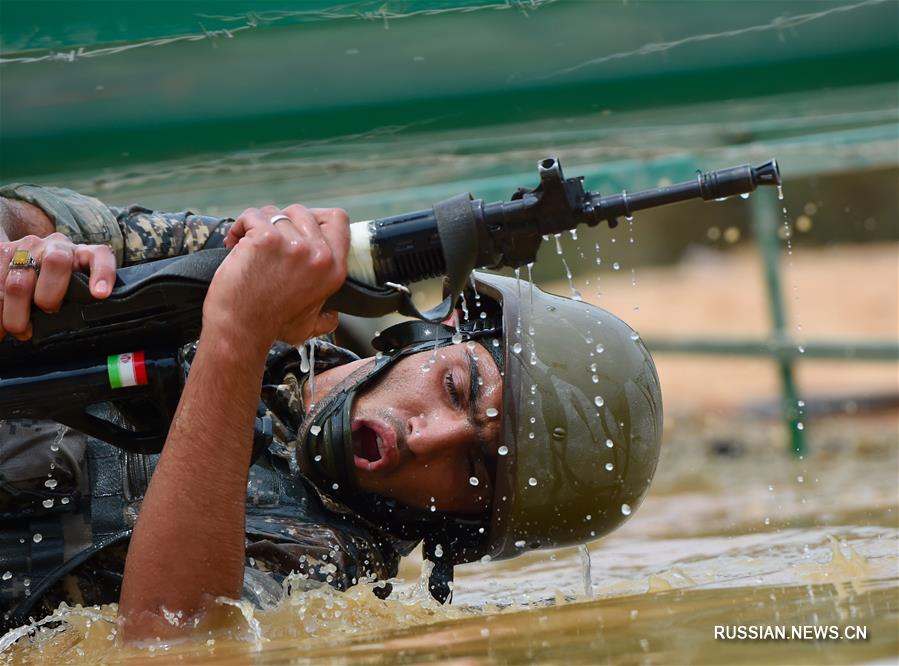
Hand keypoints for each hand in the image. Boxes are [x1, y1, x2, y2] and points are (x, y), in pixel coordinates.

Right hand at [0, 233, 115, 339]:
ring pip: (18, 281)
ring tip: (20, 329)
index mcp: (83, 254)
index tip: (100, 294)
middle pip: (55, 262)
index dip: (102, 273)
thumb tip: (82, 328)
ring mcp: (27, 247)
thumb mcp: (76, 288)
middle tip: (47, 311)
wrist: (30, 256)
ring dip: (16, 312)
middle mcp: (56, 246)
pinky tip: (2, 325)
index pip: (99, 256)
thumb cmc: (60, 282)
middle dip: (50, 295)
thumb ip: (82, 298)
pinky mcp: (2, 253)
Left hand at [203, 205, 348, 350]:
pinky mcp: (266, 239)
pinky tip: (234, 244)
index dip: (316, 217)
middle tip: (268, 242)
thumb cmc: (270, 326)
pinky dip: (239, 227)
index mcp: (333, 269)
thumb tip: (333, 315)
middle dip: (281, 222)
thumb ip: (326, 318)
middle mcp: (318, 255)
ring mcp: (293, 245)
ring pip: (274, 212)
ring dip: (258, 225)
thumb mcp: (310, 325)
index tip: (297, 228)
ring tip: (247, 244)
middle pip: (302, 211)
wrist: (241, 329)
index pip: (337, 220)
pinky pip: (252, 216)